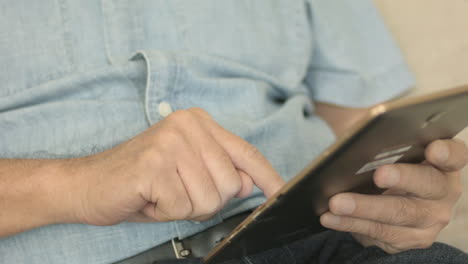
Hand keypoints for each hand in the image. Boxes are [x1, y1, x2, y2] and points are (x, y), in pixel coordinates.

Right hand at [66, 108, 283, 225]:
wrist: (88, 184)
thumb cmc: (141, 181)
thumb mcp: (188, 174)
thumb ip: (221, 173)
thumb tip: (249, 184)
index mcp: (197, 122)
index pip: (244, 151)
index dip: (266, 175)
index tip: (280, 190)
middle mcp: (186, 125)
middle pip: (231, 183)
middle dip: (207, 200)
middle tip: (177, 192)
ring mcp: (170, 142)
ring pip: (210, 198)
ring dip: (186, 207)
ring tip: (162, 193)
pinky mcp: (154, 165)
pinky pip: (183, 207)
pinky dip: (167, 212)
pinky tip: (150, 197)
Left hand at [320, 139, 467, 252]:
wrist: (383, 198)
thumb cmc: (382, 161)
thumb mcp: (381, 144)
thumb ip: (375, 133)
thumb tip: (352, 131)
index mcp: (443, 161)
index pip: (454, 154)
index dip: (446, 152)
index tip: (434, 148)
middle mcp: (443, 191)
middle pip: (427, 185)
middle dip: (402, 178)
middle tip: (378, 175)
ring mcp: (429, 218)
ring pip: (399, 213)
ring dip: (365, 208)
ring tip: (337, 202)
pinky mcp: (410, 239)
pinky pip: (379, 232)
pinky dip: (350, 223)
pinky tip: (330, 217)